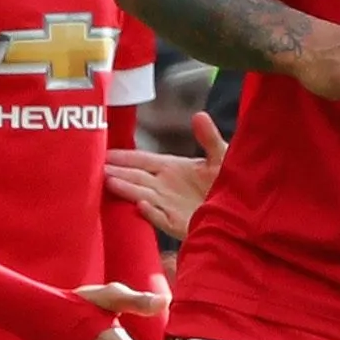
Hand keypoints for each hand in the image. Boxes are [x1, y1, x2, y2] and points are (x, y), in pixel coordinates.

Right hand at [107, 111, 226, 239]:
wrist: (243, 214)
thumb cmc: (231, 184)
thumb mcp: (222, 157)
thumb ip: (209, 138)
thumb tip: (198, 115)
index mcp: (172, 168)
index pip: (142, 160)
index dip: (123, 156)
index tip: (103, 152)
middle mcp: (165, 186)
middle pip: (135, 177)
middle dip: (116, 171)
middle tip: (96, 166)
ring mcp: (169, 206)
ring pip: (142, 195)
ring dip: (126, 189)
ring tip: (109, 181)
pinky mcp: (178, 224)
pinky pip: (161, 218)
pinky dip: (151, 212)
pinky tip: (141, 204)